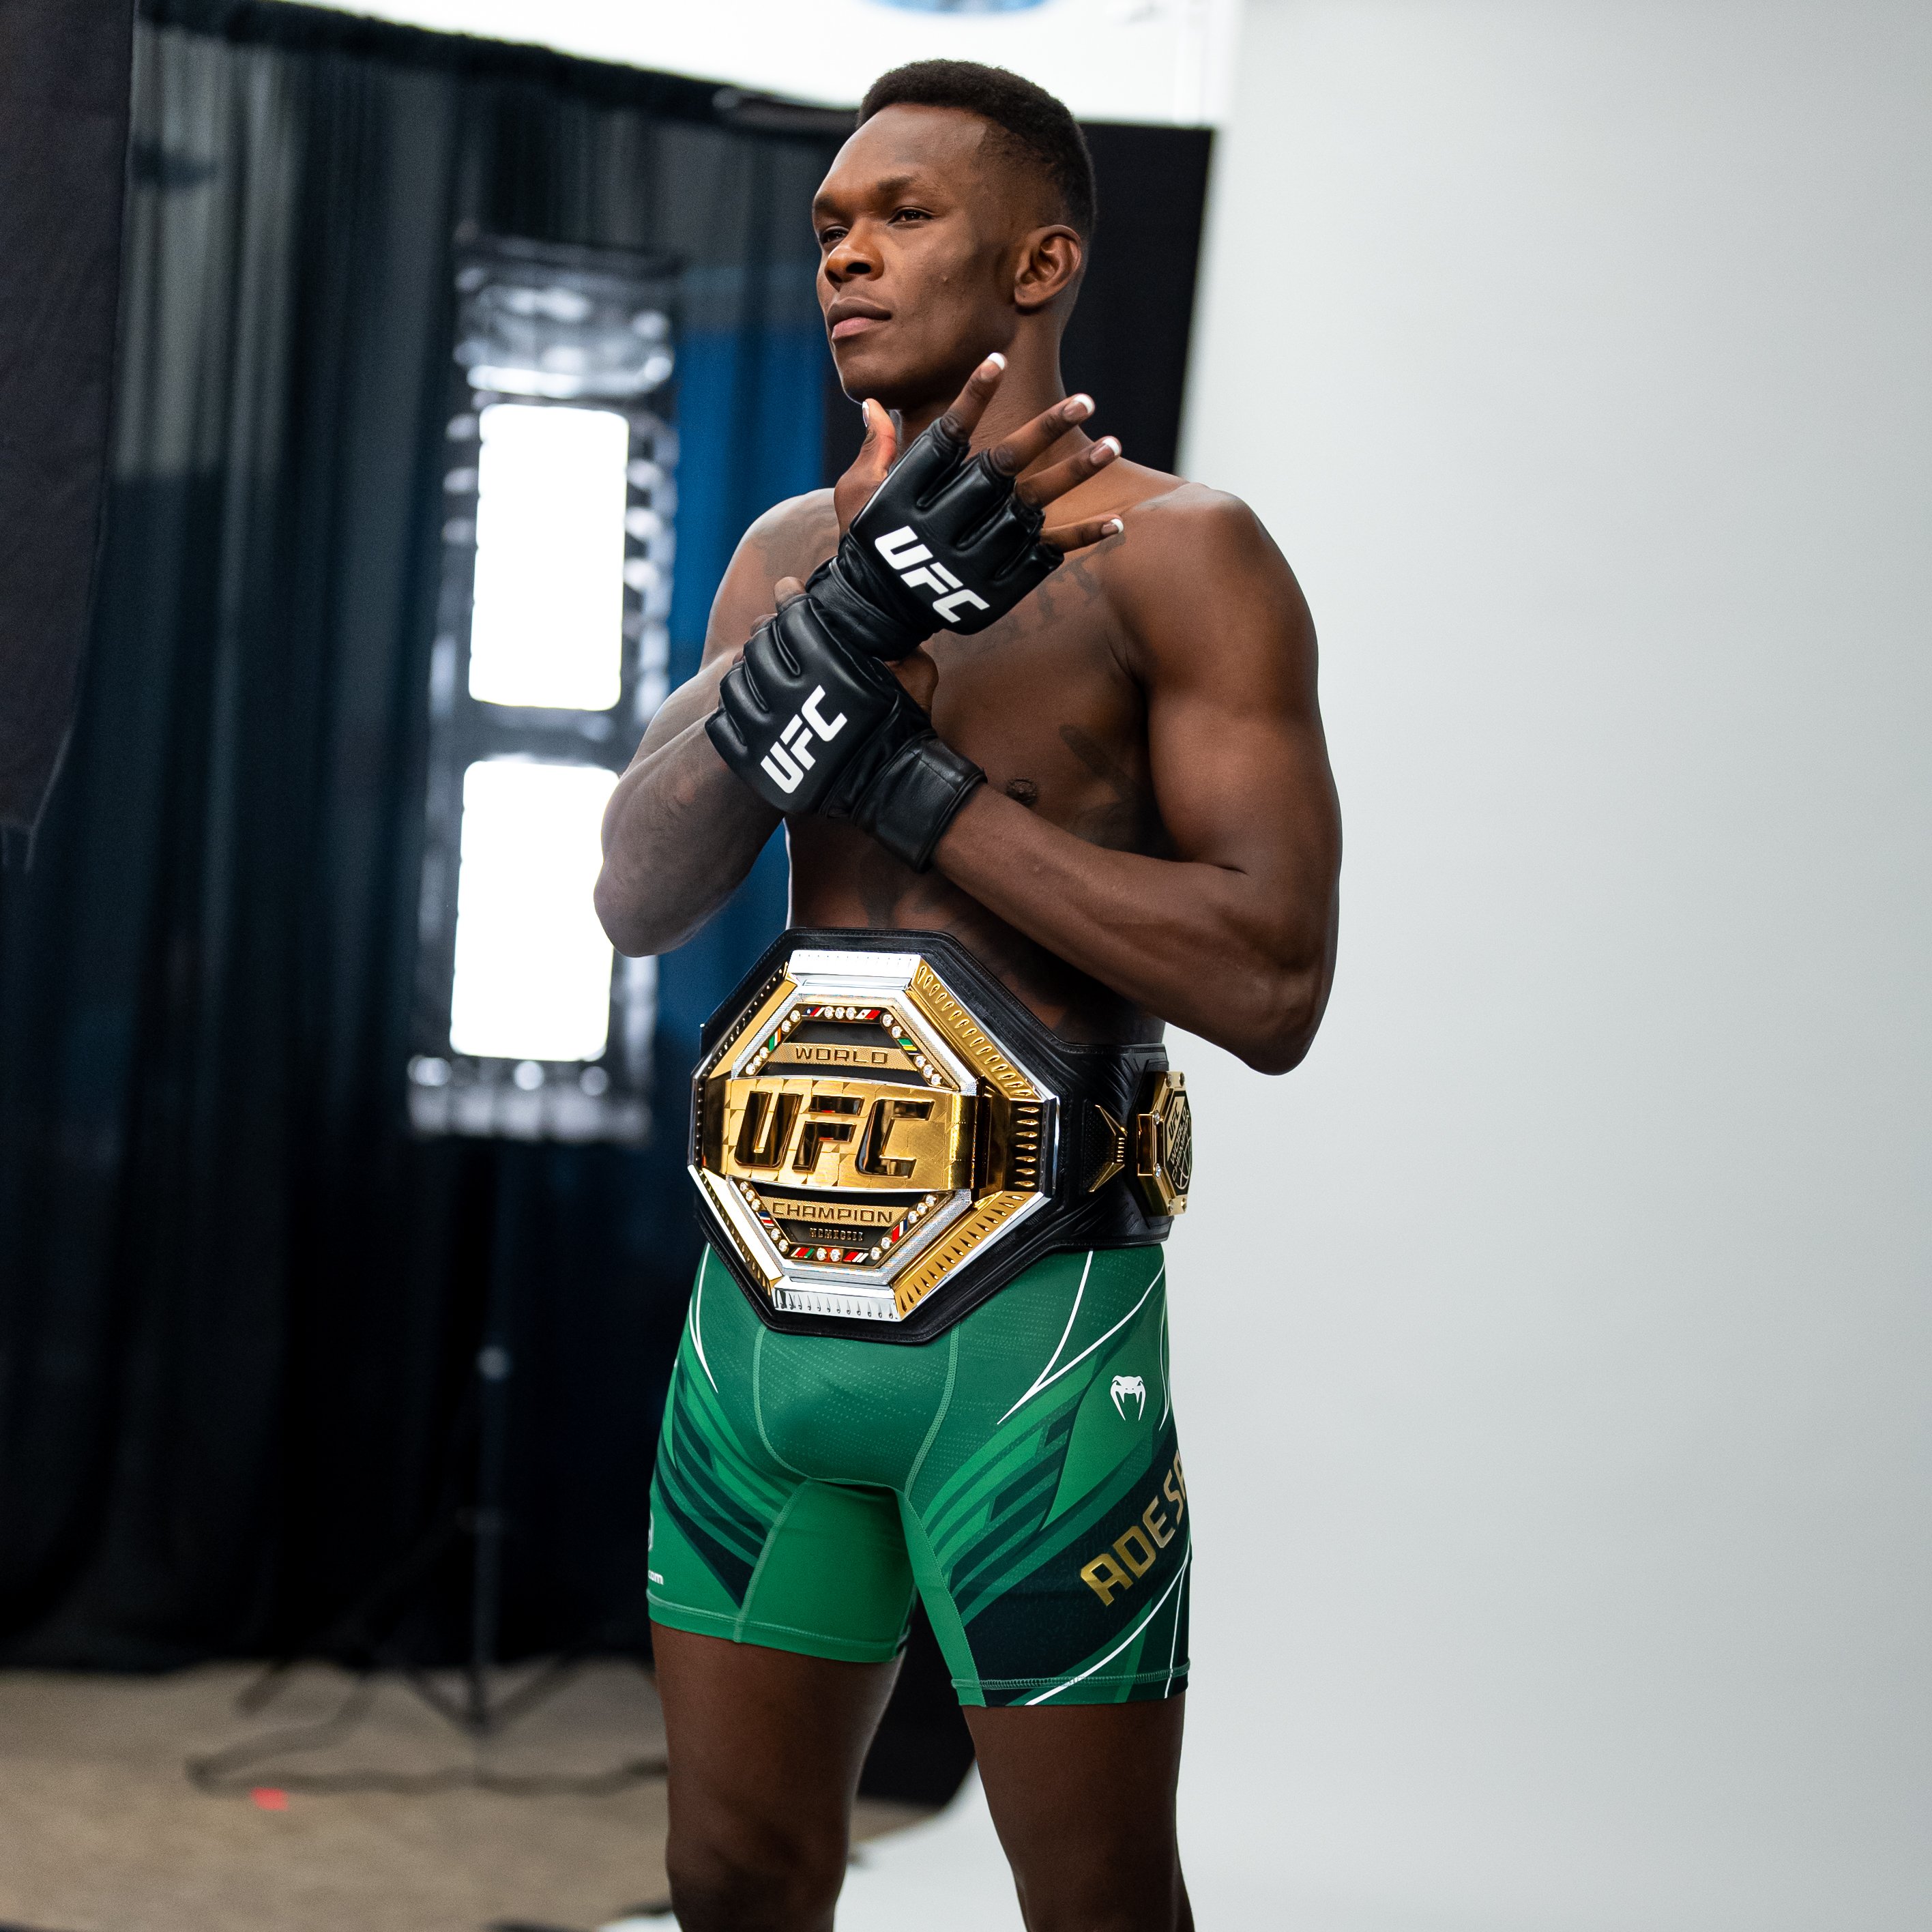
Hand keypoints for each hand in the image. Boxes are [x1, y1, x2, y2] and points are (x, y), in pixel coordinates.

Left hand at [706, 592, 981, 871]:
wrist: (891, 788)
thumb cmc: (904, 726)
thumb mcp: (916, 674)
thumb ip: (894, 639)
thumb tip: (881, 614)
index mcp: (830, 668)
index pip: (793, 617)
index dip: (789, 597)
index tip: (787, 590)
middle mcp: (793, 697)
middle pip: (759, 647)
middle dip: (767, 634)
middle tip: (774, 635)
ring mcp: (768, 733)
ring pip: (733, 684)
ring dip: (743, 671)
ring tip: (755, 671)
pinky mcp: (755, 764)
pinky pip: (721, 726)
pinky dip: (728, 711)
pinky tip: (744, 706)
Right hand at [811, 355, 1125, 658]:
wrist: (878, 614)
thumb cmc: (867, 543)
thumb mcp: (857, 496)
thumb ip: (876, 452)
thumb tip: (875, 405)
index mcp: (908, 494)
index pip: (945, 437)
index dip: (971, 398)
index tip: (998, 360)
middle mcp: (943, 523)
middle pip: (1000, 468)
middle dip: (1044, 431)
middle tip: (1084, 399)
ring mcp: (974, 556)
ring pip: (1032, 507)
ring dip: (1074, 475)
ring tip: (1112, 446)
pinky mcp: (996, 586)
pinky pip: (1046, 556)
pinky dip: (1081, 539)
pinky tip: (1116, 521)